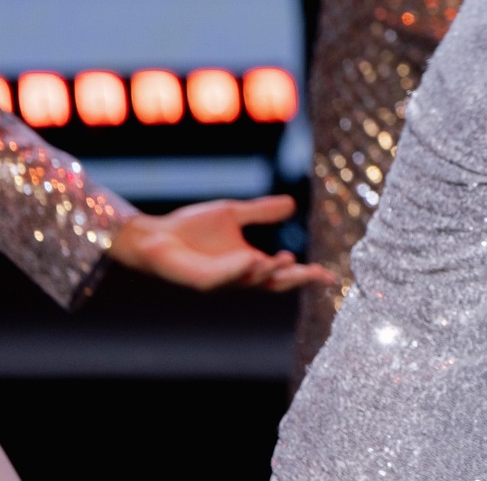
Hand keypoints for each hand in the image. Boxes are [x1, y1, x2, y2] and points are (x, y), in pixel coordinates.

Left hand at [110, 195, 333, 293]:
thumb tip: (292, 204)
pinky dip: (239, 270)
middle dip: (295, 279)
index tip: (330, 276)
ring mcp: (220, 280)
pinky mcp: (200, 280)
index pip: (283, 272)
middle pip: (273, 283)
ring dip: (268, 272)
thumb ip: (262, 212)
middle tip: (316, 273)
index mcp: (249, 262)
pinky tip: (252, 259)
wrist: (156, 234)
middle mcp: (238, 275)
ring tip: (283, 258)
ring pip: (250, 281)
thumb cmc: (192, 227)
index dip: (306, 275)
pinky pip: (222, 278)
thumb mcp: (234, 213)